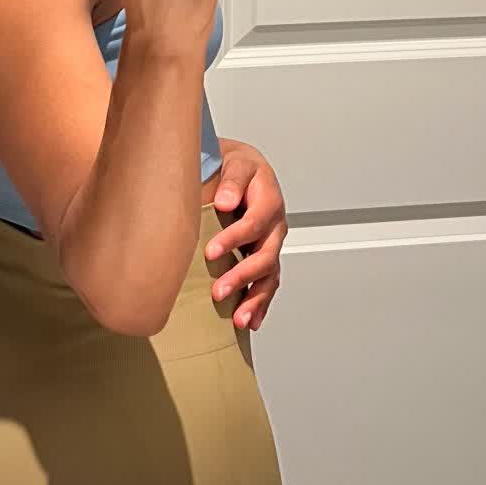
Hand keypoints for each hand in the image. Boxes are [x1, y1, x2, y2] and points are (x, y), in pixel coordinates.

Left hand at [206, 138, 286, 330]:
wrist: (241, 169)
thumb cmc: (237, 166)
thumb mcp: (236, 162)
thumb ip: (232, 180)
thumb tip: (223, 201)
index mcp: (269, 200)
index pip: (253, 224)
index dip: (233, 239)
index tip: (210, 252)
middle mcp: (275, 226)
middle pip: (264, 256)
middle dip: (242, 276)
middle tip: (218, 290)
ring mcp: (271, 244)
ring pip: (269, 275)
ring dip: (255, 299)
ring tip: (238, 319)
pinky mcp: (264, 257)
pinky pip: (267, 283)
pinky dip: (261, 304)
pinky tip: (251, 322)